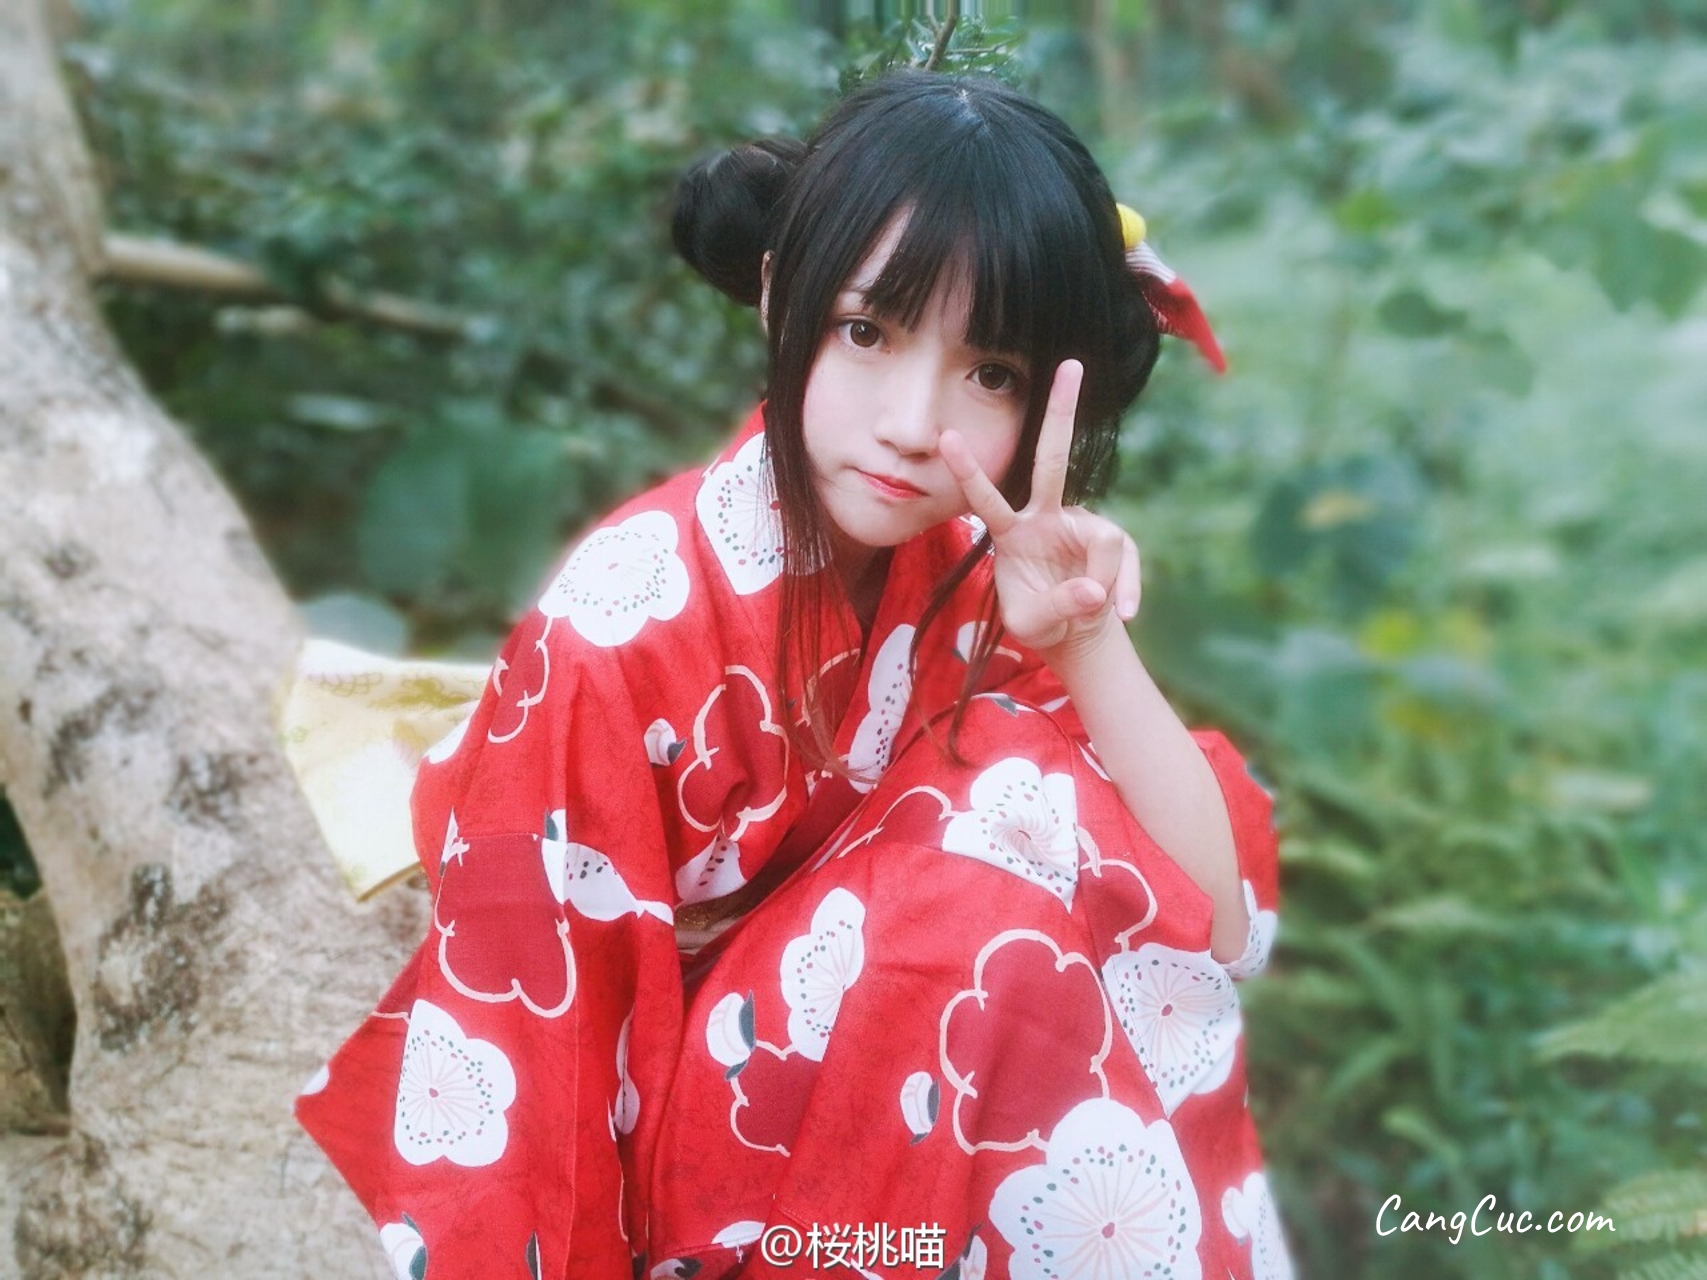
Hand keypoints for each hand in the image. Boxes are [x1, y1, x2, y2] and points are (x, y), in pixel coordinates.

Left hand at [940, 360, 1140, 656]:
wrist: (1074, 635)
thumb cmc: (1040, 622)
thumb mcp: (1033, 624)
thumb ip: (1056, 607)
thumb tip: (1093, 589)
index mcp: (1011, 532)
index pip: (986, 497)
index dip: (968, 470)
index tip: (947, 437)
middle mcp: (1046, 516)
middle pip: (1052, 457)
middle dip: (1061, 410)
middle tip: (1071, 363)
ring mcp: (1082, 523)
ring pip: (1105, 540)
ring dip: (1102, 583)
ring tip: (1095, 612)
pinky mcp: (1113, 541)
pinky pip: (1125, 560)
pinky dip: (1126, 589)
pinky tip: (1124, 613)